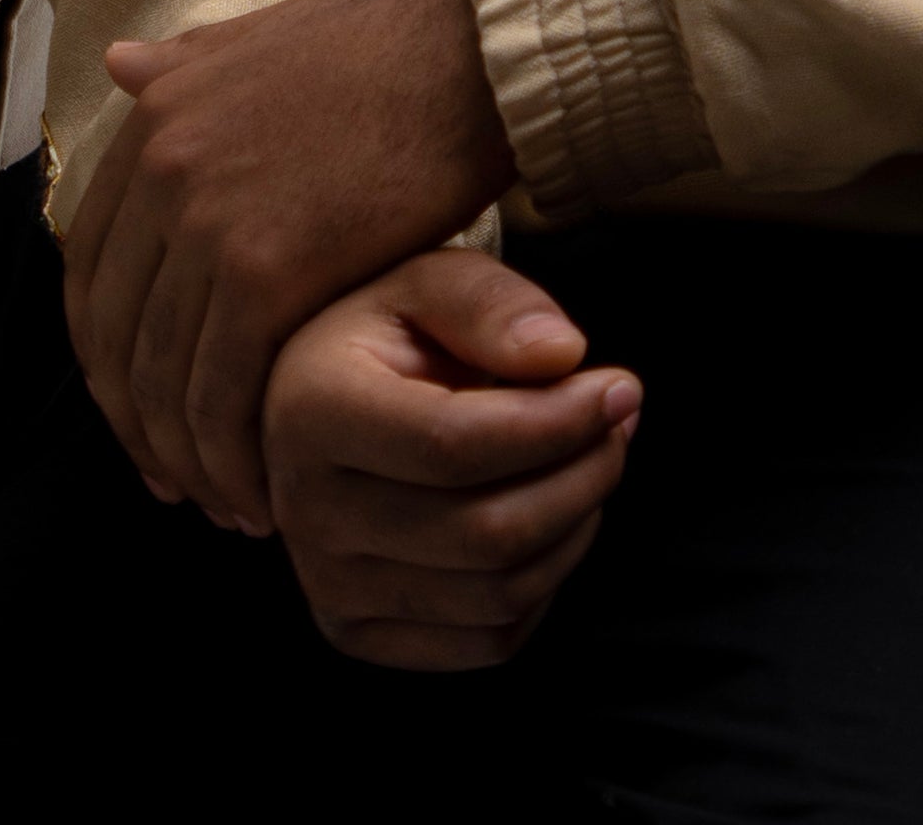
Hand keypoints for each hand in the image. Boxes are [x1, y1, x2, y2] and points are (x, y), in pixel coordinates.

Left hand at [65, 0, 519, 532]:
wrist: (470, 47)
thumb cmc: (390, 42)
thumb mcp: (265, 35)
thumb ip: (187, 63)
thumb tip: (120, 62)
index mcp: (153, 121)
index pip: (88, 272)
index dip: (106, 356)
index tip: (139, 409)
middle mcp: (160, 171)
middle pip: (115, 337)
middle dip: (138, 426)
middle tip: (173, 481)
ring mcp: (206, 223)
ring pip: (163, 377)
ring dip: (185, 458)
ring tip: (224, 502)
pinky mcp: (267, 271)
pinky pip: (222, 389)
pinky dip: (231, 454)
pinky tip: (263, 489)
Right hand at [266, 251, 640, 670]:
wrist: (324, 399)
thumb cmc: (393, 334)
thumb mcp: (432, 280)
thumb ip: (494, 304)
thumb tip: (563, 357)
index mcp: (310, 411)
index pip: (455, 446)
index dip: (558, 424)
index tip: (619, 387)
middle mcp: (303, 512)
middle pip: (486, 534)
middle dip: (583, 477)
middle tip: (618, 424)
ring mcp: (327, 586)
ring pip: (498, 594)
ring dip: (576, 528)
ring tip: (589, 461)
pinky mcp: (358, 633)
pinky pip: (489, 641)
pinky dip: (545, 585)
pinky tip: (550, 518)